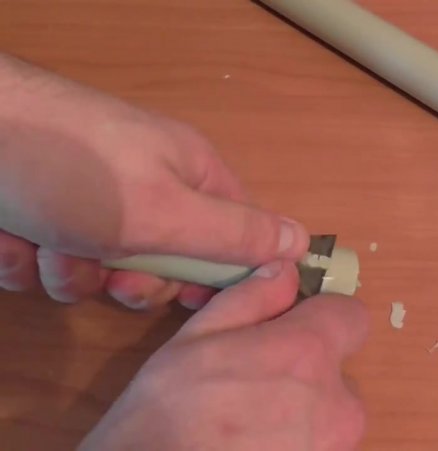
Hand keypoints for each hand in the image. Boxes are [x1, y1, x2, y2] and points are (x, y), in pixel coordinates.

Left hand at [0, 54, 308, 308]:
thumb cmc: (75, 171)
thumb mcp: (166, 211)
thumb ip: (236, 234)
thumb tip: (303, 242)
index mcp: (191, 177)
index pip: (235, 236)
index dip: (218, 274)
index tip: (192, 298)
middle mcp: (148, 189)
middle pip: (166, 266)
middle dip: (132, 280)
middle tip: (112, 270)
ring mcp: (94, 203)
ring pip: (103, 272)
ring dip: (73, 272)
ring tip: (48, 243)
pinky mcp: (46, 217)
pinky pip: (56, 263)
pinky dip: (34, 260)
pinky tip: (16, 236)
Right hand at [78, 261, 367, 450]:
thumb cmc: (169, 411)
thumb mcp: (197, 337)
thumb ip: (253, 297)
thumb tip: (287, 272)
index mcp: (310, 352)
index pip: (352, 316)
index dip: (323, 315)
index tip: (292, 325)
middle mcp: (338, 402)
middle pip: (339, 370)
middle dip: (306, 369)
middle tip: (255, 381)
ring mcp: (335, 445)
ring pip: (330, 413)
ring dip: (302, 410)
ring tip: (249, 418)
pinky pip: (320, 443)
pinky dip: (296, 440)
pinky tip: (254, 442)